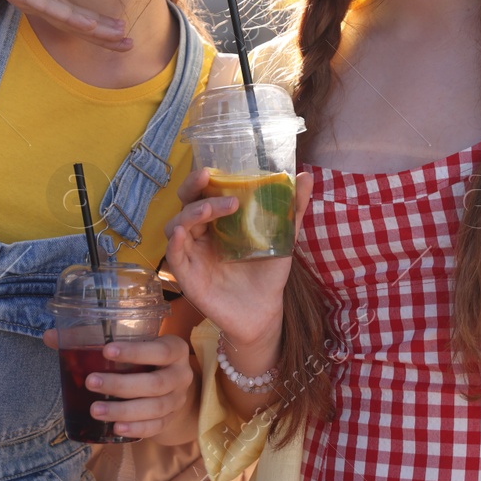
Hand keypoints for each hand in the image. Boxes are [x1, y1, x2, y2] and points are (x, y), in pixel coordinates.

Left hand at [40, 330, 192, 439]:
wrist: (172, 384)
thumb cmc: (144, 358)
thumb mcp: (131, 344)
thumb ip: (92, 338)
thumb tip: (49, 335)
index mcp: (175, 348)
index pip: (160, 350)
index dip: (135, 352)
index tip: (106, 351)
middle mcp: (181, 374)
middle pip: (155, 383)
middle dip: (121, 385)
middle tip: (91, 383)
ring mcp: (178, 400)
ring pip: (154, 408)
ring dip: (123, 411)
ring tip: (95, 410)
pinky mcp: (170, 419)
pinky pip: (155, 427)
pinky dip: (135, 429)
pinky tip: (115, 429)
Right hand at [164, 167, 313, 348]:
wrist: (266, 311)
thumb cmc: (268, 272)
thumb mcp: (283, 237)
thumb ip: (291, 208)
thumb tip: (307, 176)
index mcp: (217, 221)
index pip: (201, 192)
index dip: (201, 179)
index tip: (213, 169)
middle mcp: (200, 234)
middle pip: (185, 203)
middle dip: (192, 188)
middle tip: (209, 179)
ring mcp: (192, 255)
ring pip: (176, 226)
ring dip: (190, 213)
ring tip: (212, 210)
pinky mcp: (188, 277)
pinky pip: (174, 256)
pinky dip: (175, 242)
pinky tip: (183, 233)